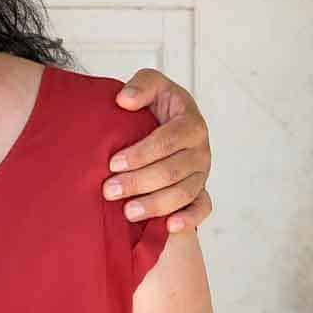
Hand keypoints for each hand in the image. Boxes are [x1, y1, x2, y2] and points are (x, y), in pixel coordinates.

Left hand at [102, 68, 212, 232]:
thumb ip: (142, 85)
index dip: (141, 153)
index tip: (113, 163)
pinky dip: (187, 219)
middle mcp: (201, 149)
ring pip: (183, 193)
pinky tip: (168, 226)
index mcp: (191, 123)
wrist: (169, 124)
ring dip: (155, 204)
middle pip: (172, 171)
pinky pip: (202, 208)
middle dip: (139, 182)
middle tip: (109, 190)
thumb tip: (125, 100)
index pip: (168, 140)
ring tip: (127, 212)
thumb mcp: (153, 85)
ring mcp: (202, 173)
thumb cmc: (159, 106)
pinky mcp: (202, 192)